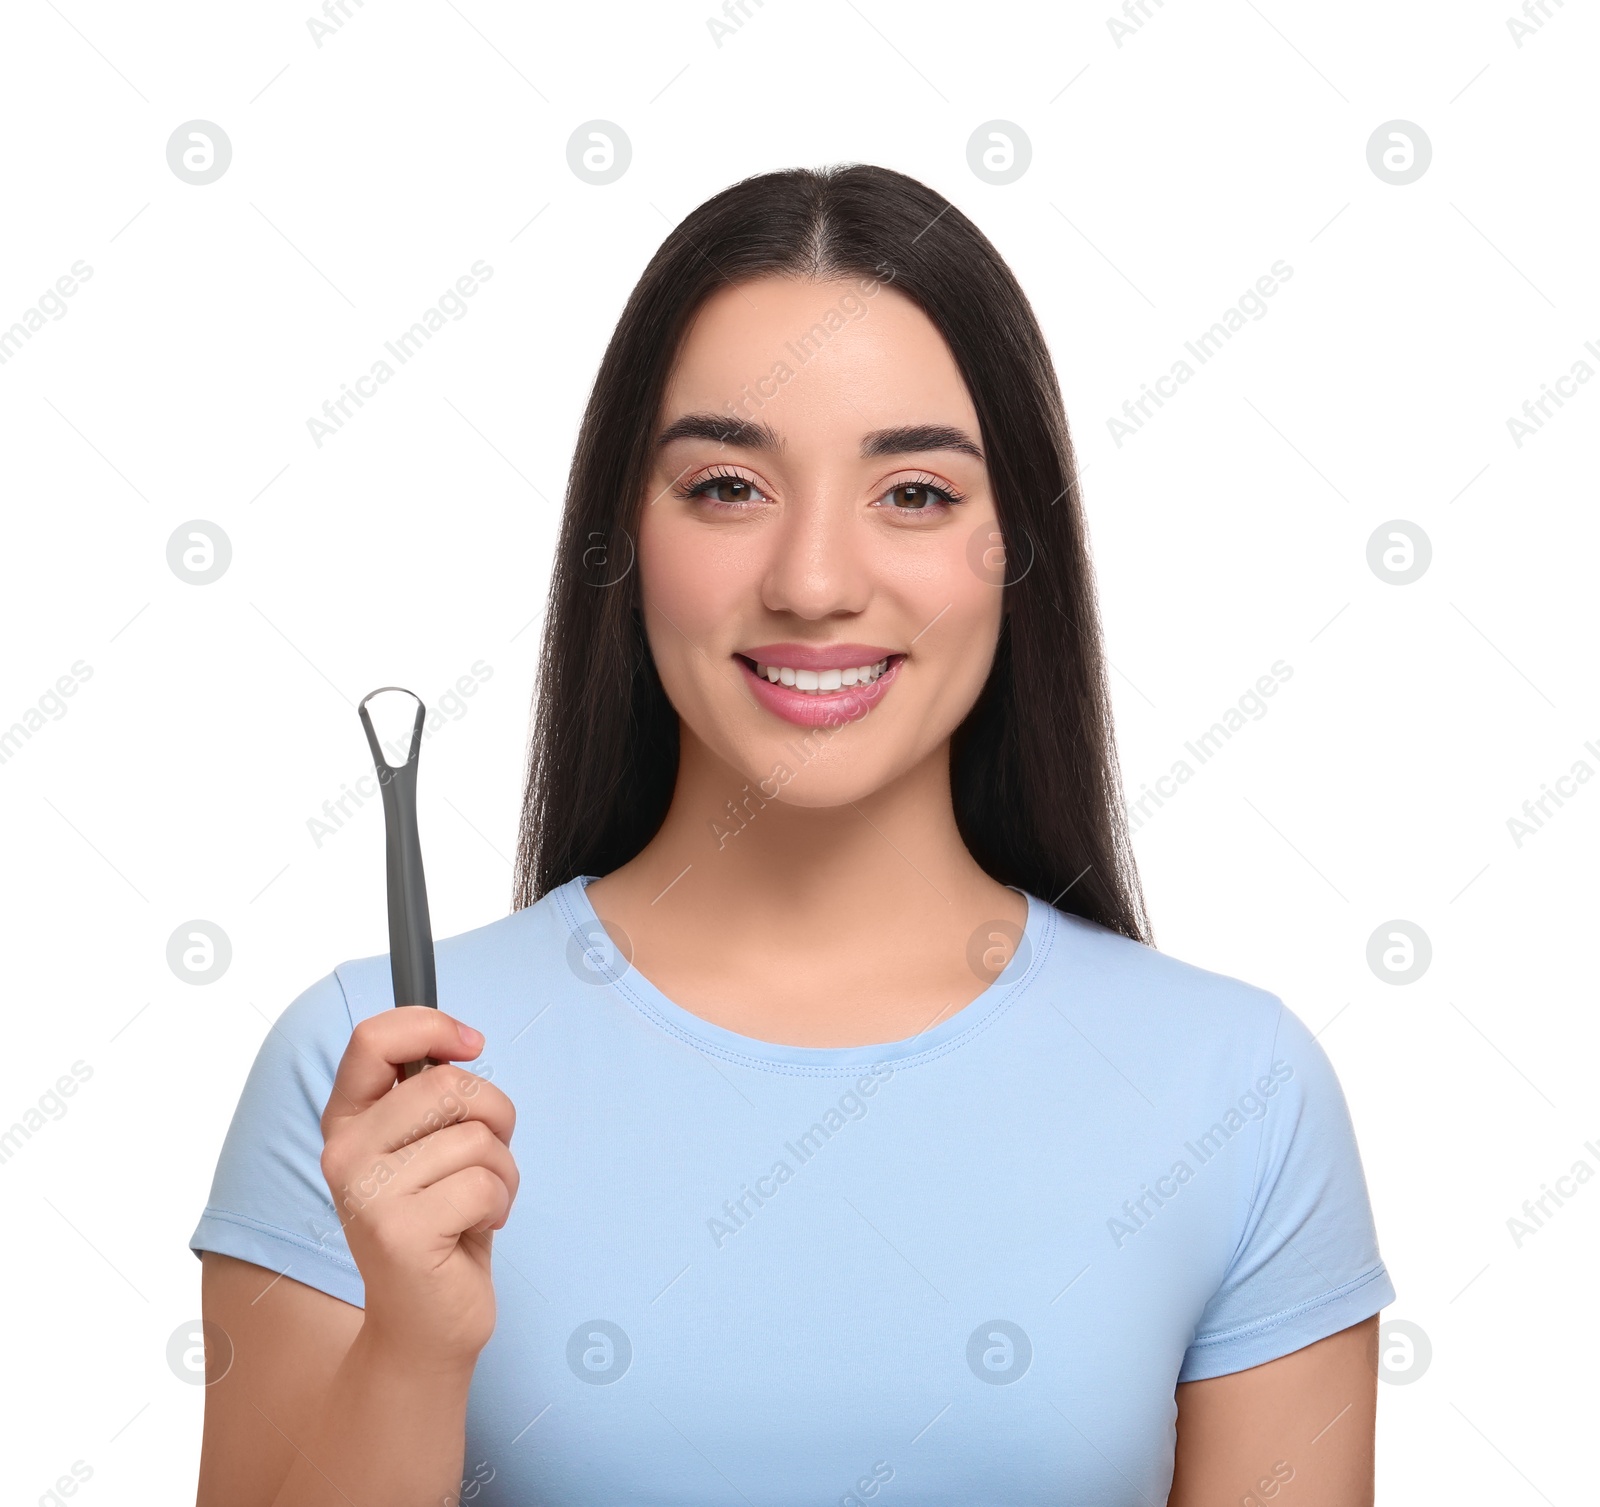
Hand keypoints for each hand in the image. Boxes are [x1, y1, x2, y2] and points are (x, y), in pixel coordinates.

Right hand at [318, 1008, 517, 1373]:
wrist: (426, 1323)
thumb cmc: (443, 1223)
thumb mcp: (432, 1147)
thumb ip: (434, 1096)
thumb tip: (462, 1039)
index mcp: (348, 1121)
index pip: (373, 1038)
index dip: (431, 1025)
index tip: (472, 1043)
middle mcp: (344, 1152)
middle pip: (448, 1084)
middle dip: (495, 1116)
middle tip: (485, 1158)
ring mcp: (366, 1192)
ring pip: (476, 1136)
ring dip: (502, 1170)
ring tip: (477, 1205)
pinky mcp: (398, 1231)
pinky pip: (485, 1183)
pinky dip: (500, 1204)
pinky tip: (475, 1231)